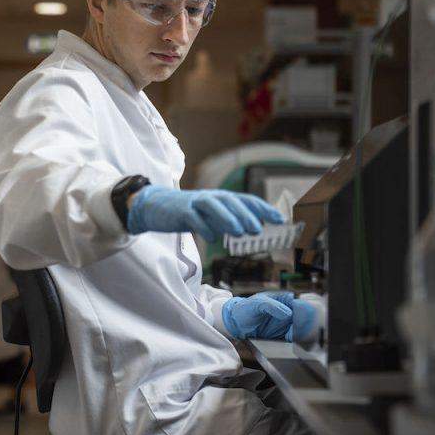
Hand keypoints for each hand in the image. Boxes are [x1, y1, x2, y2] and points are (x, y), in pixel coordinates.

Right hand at [126, 186, 283, 241]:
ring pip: (213, 205)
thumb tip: (251, 227)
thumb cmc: (187, 212)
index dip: (263, 208)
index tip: (279, 219)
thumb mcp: (211, 216)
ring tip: (239, 232)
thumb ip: (229, 220)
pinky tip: (212, 237)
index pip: (245, 200)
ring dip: (228, 217)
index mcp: (220, 198)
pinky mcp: (180, 210)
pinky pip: (193, 217)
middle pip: (231, 201)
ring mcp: (194, 202)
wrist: (154, 206)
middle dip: (246, 214)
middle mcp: (210, 197)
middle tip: (257, 229)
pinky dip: (203, 226)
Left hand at [222, 292, 317, 341]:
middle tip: (308, 329)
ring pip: (300, 327)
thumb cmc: (244, 309)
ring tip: (305, 337)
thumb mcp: (256, 304)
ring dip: (304, 332)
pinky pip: (294, 337)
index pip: (299, 303)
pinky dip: (297, 339)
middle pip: (303, 316)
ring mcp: (285, 323)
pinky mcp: (282, 334)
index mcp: (282, 300)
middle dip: (308, 323)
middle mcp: (286, 311)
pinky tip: (297, 341)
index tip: (307, 317)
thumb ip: (272, 306)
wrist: (234, 323)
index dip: (305, 309)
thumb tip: (288, 313)